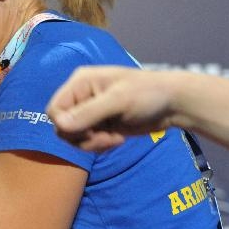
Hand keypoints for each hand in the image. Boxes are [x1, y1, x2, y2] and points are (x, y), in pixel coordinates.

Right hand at [46, 66, 174, 150]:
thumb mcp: (118, 101)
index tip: (90, 130)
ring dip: (92, 143)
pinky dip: (99, 145)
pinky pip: (86, 142)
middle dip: (82, 136)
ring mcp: (90, 112)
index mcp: (80, 83)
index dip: (66, 125)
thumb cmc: (148, 94)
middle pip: (61, 126)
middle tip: (105, 136)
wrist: (173, 105)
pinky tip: (117, 139)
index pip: (54, 109)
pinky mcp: (100, 125)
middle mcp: (81, 97)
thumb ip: (88, 113)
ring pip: (73, 137)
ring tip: (114, 138)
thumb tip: (60, 126)